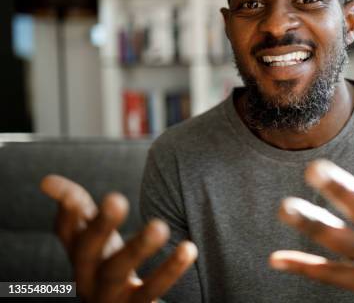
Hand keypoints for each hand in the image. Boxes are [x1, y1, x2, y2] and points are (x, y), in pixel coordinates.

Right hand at [40, 175, 196, 302]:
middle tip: (116, 198)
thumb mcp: (96, 242)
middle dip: (100, 225)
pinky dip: (170, 269)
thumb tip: (46, 181)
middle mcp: (87, 278)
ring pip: (117, 272)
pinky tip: (189, 248)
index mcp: (80, 256)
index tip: (73, 195)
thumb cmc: (108, 269)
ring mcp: (109, 297)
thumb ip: (80, 211)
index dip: (67, 214)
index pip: (66, 233)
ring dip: (137, 247)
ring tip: (160, 226)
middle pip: (87, 252)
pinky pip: (151, 291)